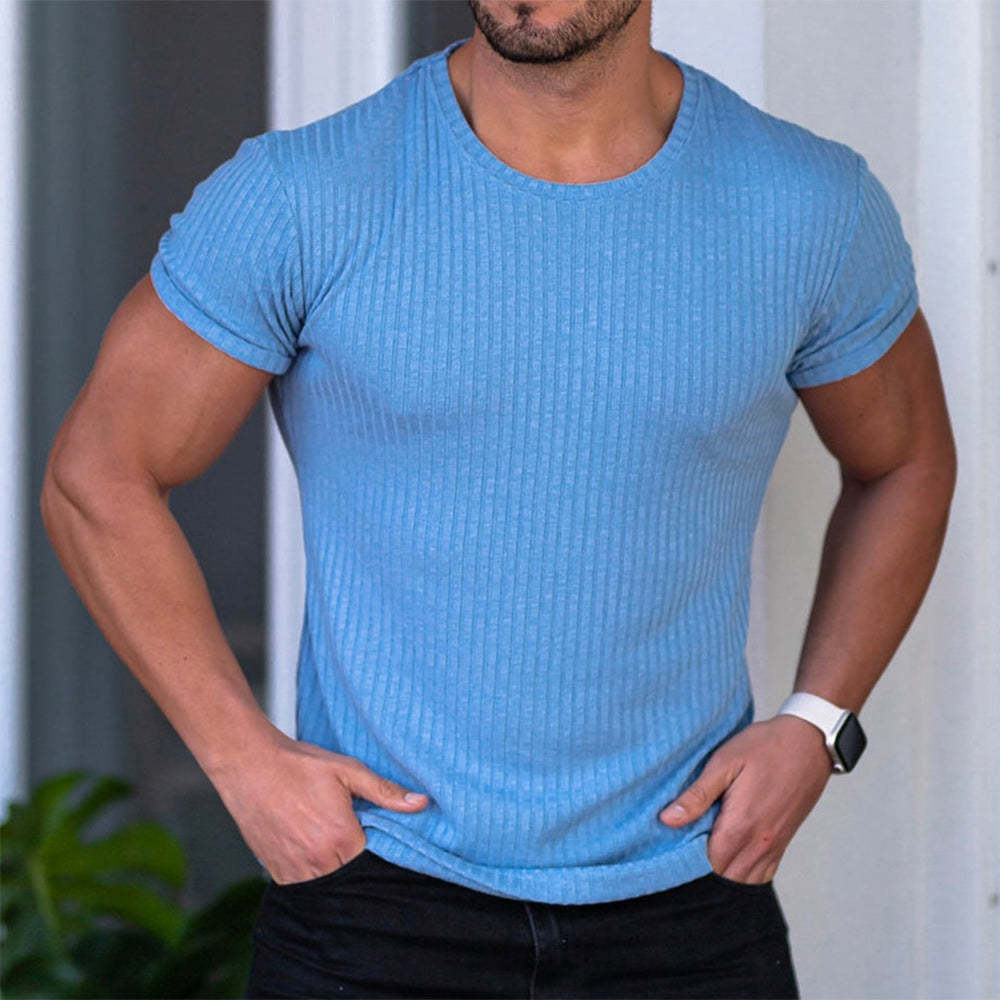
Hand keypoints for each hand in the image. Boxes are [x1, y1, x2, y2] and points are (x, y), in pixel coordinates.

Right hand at [209, 730, 429, 884]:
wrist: (249, 765)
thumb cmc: (298, 765)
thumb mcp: (348, 771)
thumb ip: (385, 792)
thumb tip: (421, 803)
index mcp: (340, 838)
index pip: (374, 860)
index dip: (377, 846)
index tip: (371, 829)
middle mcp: (318, 861)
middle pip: (352, 874)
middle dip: (356, 857)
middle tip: (349, 829)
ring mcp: (295, 871)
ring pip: (328, 884)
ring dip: (334, 866)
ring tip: (327, 835)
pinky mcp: (276, 872)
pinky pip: (304, 884)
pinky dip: (312, 870)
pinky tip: (311, 844)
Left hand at [658, 714, 832, 882]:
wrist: (809, 743)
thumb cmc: (765, 747)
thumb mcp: (724, 762)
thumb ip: (697, 795)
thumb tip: (667, 820)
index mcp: (741, 824)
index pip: (707, 864)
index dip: (685, 863)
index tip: (670, 850)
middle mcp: (759, 843)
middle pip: (725, 878)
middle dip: (701, 873)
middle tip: (682, 853)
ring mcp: (774, 845)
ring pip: (744, 881)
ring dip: (723, 875)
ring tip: (702, 856)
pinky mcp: (783, 842)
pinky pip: (763, 875)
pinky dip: (744, 875)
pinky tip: (729, 859)